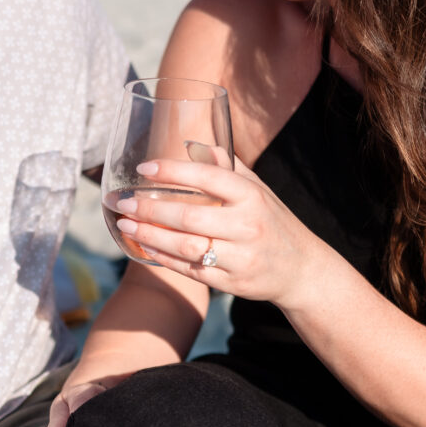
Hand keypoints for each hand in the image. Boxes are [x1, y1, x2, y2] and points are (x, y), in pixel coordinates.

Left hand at [113, 158, 325, 308]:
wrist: (301, 269)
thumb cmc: (272, 221)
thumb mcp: (257, 190)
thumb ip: (226, 167)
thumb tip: (191, 143)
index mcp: (252, 196)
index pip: (208, 177)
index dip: (173, 171)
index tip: (144, 168)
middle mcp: (248, 225)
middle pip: (190, 217)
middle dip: (151, 210)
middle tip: (124, 203)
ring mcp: (241, 256)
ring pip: (187, 247)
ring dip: (151, 236)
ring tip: (126, 226)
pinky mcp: (233, 282)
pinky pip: (191, 270)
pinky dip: (164, 259)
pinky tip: (145, 248)